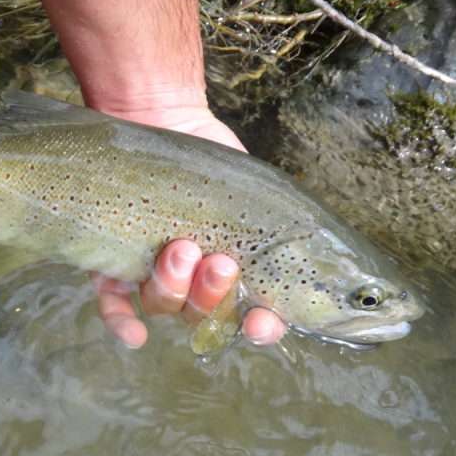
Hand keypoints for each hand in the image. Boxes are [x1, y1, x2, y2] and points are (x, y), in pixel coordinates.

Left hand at [91, 103, 286, 348]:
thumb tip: (344, 270)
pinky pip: (113, 306)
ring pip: (162, 304)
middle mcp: (192, 284)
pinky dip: (123, 322)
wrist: (161, 118)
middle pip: (203, 314)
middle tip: (220, 263)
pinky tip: (136, 336)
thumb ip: (283, 231)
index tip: (262, 323)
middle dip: (212, 295)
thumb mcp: (257, 194)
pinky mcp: (112, 263)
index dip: (259, 328)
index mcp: (233, 274)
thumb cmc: (214, 161)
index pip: (250, 316)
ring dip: (174, 289)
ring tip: (181, 250)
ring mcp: (150, 275)